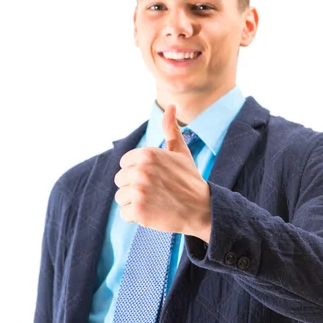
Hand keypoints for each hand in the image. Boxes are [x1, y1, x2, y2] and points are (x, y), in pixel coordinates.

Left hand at [115, 103, 210, 238]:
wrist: (202, 209)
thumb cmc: (189, 180)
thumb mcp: (180, 152)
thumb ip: (171, 130)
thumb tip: (171, 106)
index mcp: (147, 154)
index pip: (124, 164)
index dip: (138, 172)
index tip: (155, 178)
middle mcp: (141, 171)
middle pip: (120, 180)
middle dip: (134, 187)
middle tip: (156, 192)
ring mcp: (139, 191)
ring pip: (120, 197)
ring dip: (134, 202)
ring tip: (155, 202)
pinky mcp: (138, 211)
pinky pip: (125, 214)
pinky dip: (137, 216)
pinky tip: (153, 213)